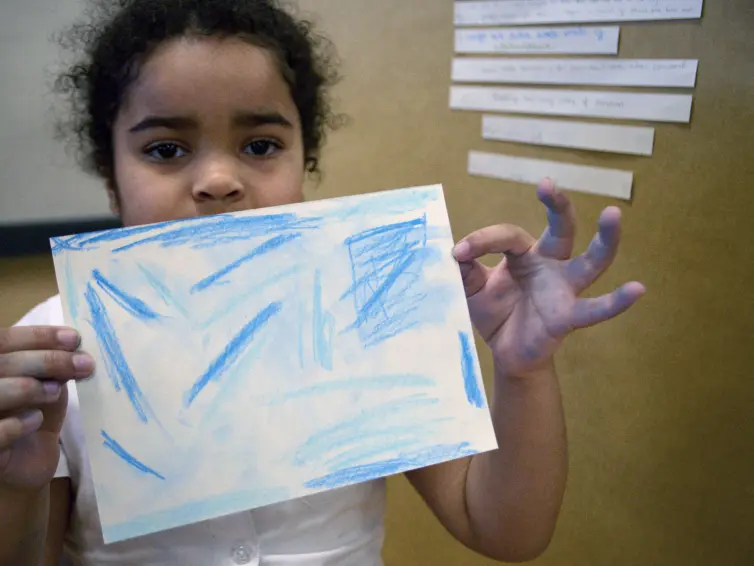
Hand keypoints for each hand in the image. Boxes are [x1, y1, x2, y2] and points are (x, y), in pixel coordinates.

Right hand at [0, 326, 93, 491]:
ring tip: (56, 392)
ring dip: (29, 388)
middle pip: (2, 364)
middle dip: (47, 361)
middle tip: (84, 364)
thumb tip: (75, 345)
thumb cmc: (35, 413)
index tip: (74, 338)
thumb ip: (53, 364)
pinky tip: (36, 420)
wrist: (29, 461)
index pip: (4, 340)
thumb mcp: (47, 383)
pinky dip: (15, 424)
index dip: (38, 336)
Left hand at [453, 179, 645, 378]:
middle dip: (556, 206)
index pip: (508, 236)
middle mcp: (550, 264)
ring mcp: (564, 289)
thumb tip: (456, 253)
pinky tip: (638, 289)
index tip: (458, 252)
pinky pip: (596, 309)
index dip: (482, 241)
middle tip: (547, 184)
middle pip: (561, 230)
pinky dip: (617, 301)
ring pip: (592, 260)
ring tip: (612, 213)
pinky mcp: (569, 316)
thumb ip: (466, 271)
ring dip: (604, 238)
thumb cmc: (496, 314)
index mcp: (525, 254)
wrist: (507, 354)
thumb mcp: (473, 290)